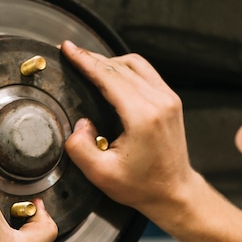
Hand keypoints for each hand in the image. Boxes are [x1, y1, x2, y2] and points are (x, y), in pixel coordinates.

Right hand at [61, 40, 196, 219]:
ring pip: (135, 64)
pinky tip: (110, 74)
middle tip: (72, 54)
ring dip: (109, 62)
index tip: (68, 49)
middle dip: (93, 59)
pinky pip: (146, 73)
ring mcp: (168, 99)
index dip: (85, 61)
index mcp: (143, 116)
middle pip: (120, 67)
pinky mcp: (171, 101)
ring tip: (88, 65)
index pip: (109, 77)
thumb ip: (80, 148)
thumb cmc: (141, 186)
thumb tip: (79, 124)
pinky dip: (124, 69)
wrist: (173, 192)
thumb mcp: (101, 174)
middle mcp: (159, 102)